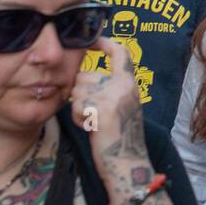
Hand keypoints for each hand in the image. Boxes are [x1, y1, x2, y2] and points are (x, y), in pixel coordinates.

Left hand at [72, 36, 143, 158]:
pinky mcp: (99, 110)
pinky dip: (77, 119)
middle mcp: (123, 85)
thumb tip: (85, 76)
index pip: (120, 51)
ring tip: (93, 122)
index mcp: (130, 83)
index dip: (104, 42)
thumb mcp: (123, 105)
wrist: (128, 163)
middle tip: (93, 113)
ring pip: (77, 90)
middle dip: (81, 92)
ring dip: (78, 107)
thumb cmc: (121, 137)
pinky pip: (75, 107)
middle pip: (85, 74)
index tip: (93, 41)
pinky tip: (91, 128)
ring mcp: (112, 97)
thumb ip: (111, 87)